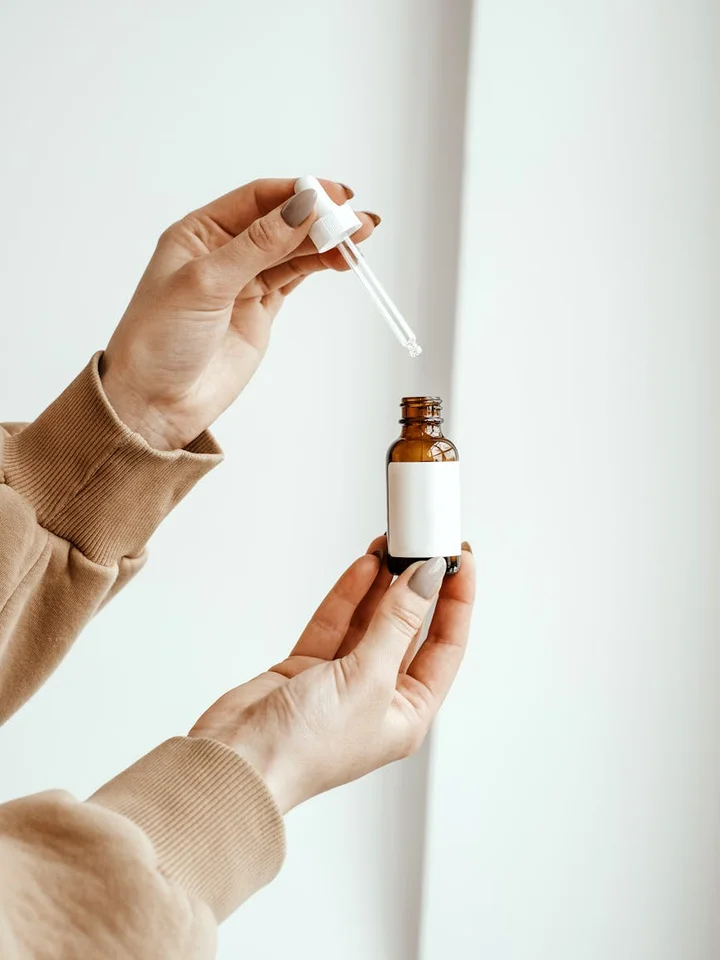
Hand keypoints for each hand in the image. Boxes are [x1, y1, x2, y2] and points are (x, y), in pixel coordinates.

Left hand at [101, 179, 377, 449]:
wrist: (155, 402)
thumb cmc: (159, 340)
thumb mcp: (207, 283)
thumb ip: (258, 245)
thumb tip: (303, 208)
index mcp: (198, 232)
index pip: (258, 199)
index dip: (297, 193)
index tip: (333, 196)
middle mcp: (222, 251)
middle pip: (281, 221)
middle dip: (321, 217)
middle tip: (357, 219)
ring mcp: (243, 281)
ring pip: (293, 250)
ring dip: (326, 241)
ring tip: (361, 237)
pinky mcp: (259, 309)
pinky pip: (294, 277)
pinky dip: (319, 266)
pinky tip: (341, 259)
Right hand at [189, 539, 474, 813]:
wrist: (237, 762)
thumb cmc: (304, 749)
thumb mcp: (367, 679)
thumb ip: (396, 623)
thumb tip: (425, 580)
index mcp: (406, 714)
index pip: (445, 647)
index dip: (456, 602)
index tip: (458, 561)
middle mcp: (377, 698)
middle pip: (406, 629)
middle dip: (414, 587)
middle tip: (421, 546)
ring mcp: (340, 682)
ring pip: (369, 621)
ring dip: (381, 585)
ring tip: (392, 547)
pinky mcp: (306, 669)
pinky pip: (335, 623)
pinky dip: (348, 596)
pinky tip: (364, 568)